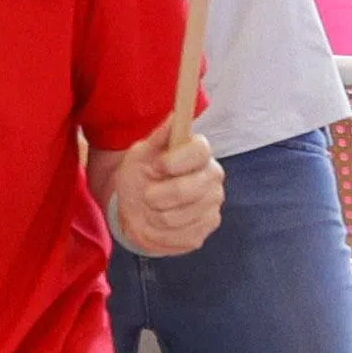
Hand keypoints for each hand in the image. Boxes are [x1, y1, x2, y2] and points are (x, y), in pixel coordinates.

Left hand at [108, 112, 226, 258]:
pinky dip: (157, 233)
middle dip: (156, 195)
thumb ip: (159, 137)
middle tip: (146, 194)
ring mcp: (213, 205)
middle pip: (187, 190)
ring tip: (151, 209)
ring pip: (176, 217)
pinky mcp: (205, 230)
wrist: (137, 207)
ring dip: (153, 216)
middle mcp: (213, 177)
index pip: (200, 150)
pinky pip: (177, 236)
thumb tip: (175, 116)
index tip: (156, 166)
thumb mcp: (141, 153)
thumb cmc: (140, 175)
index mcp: (200, 153)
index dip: (175, 161)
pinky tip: (157, 224)